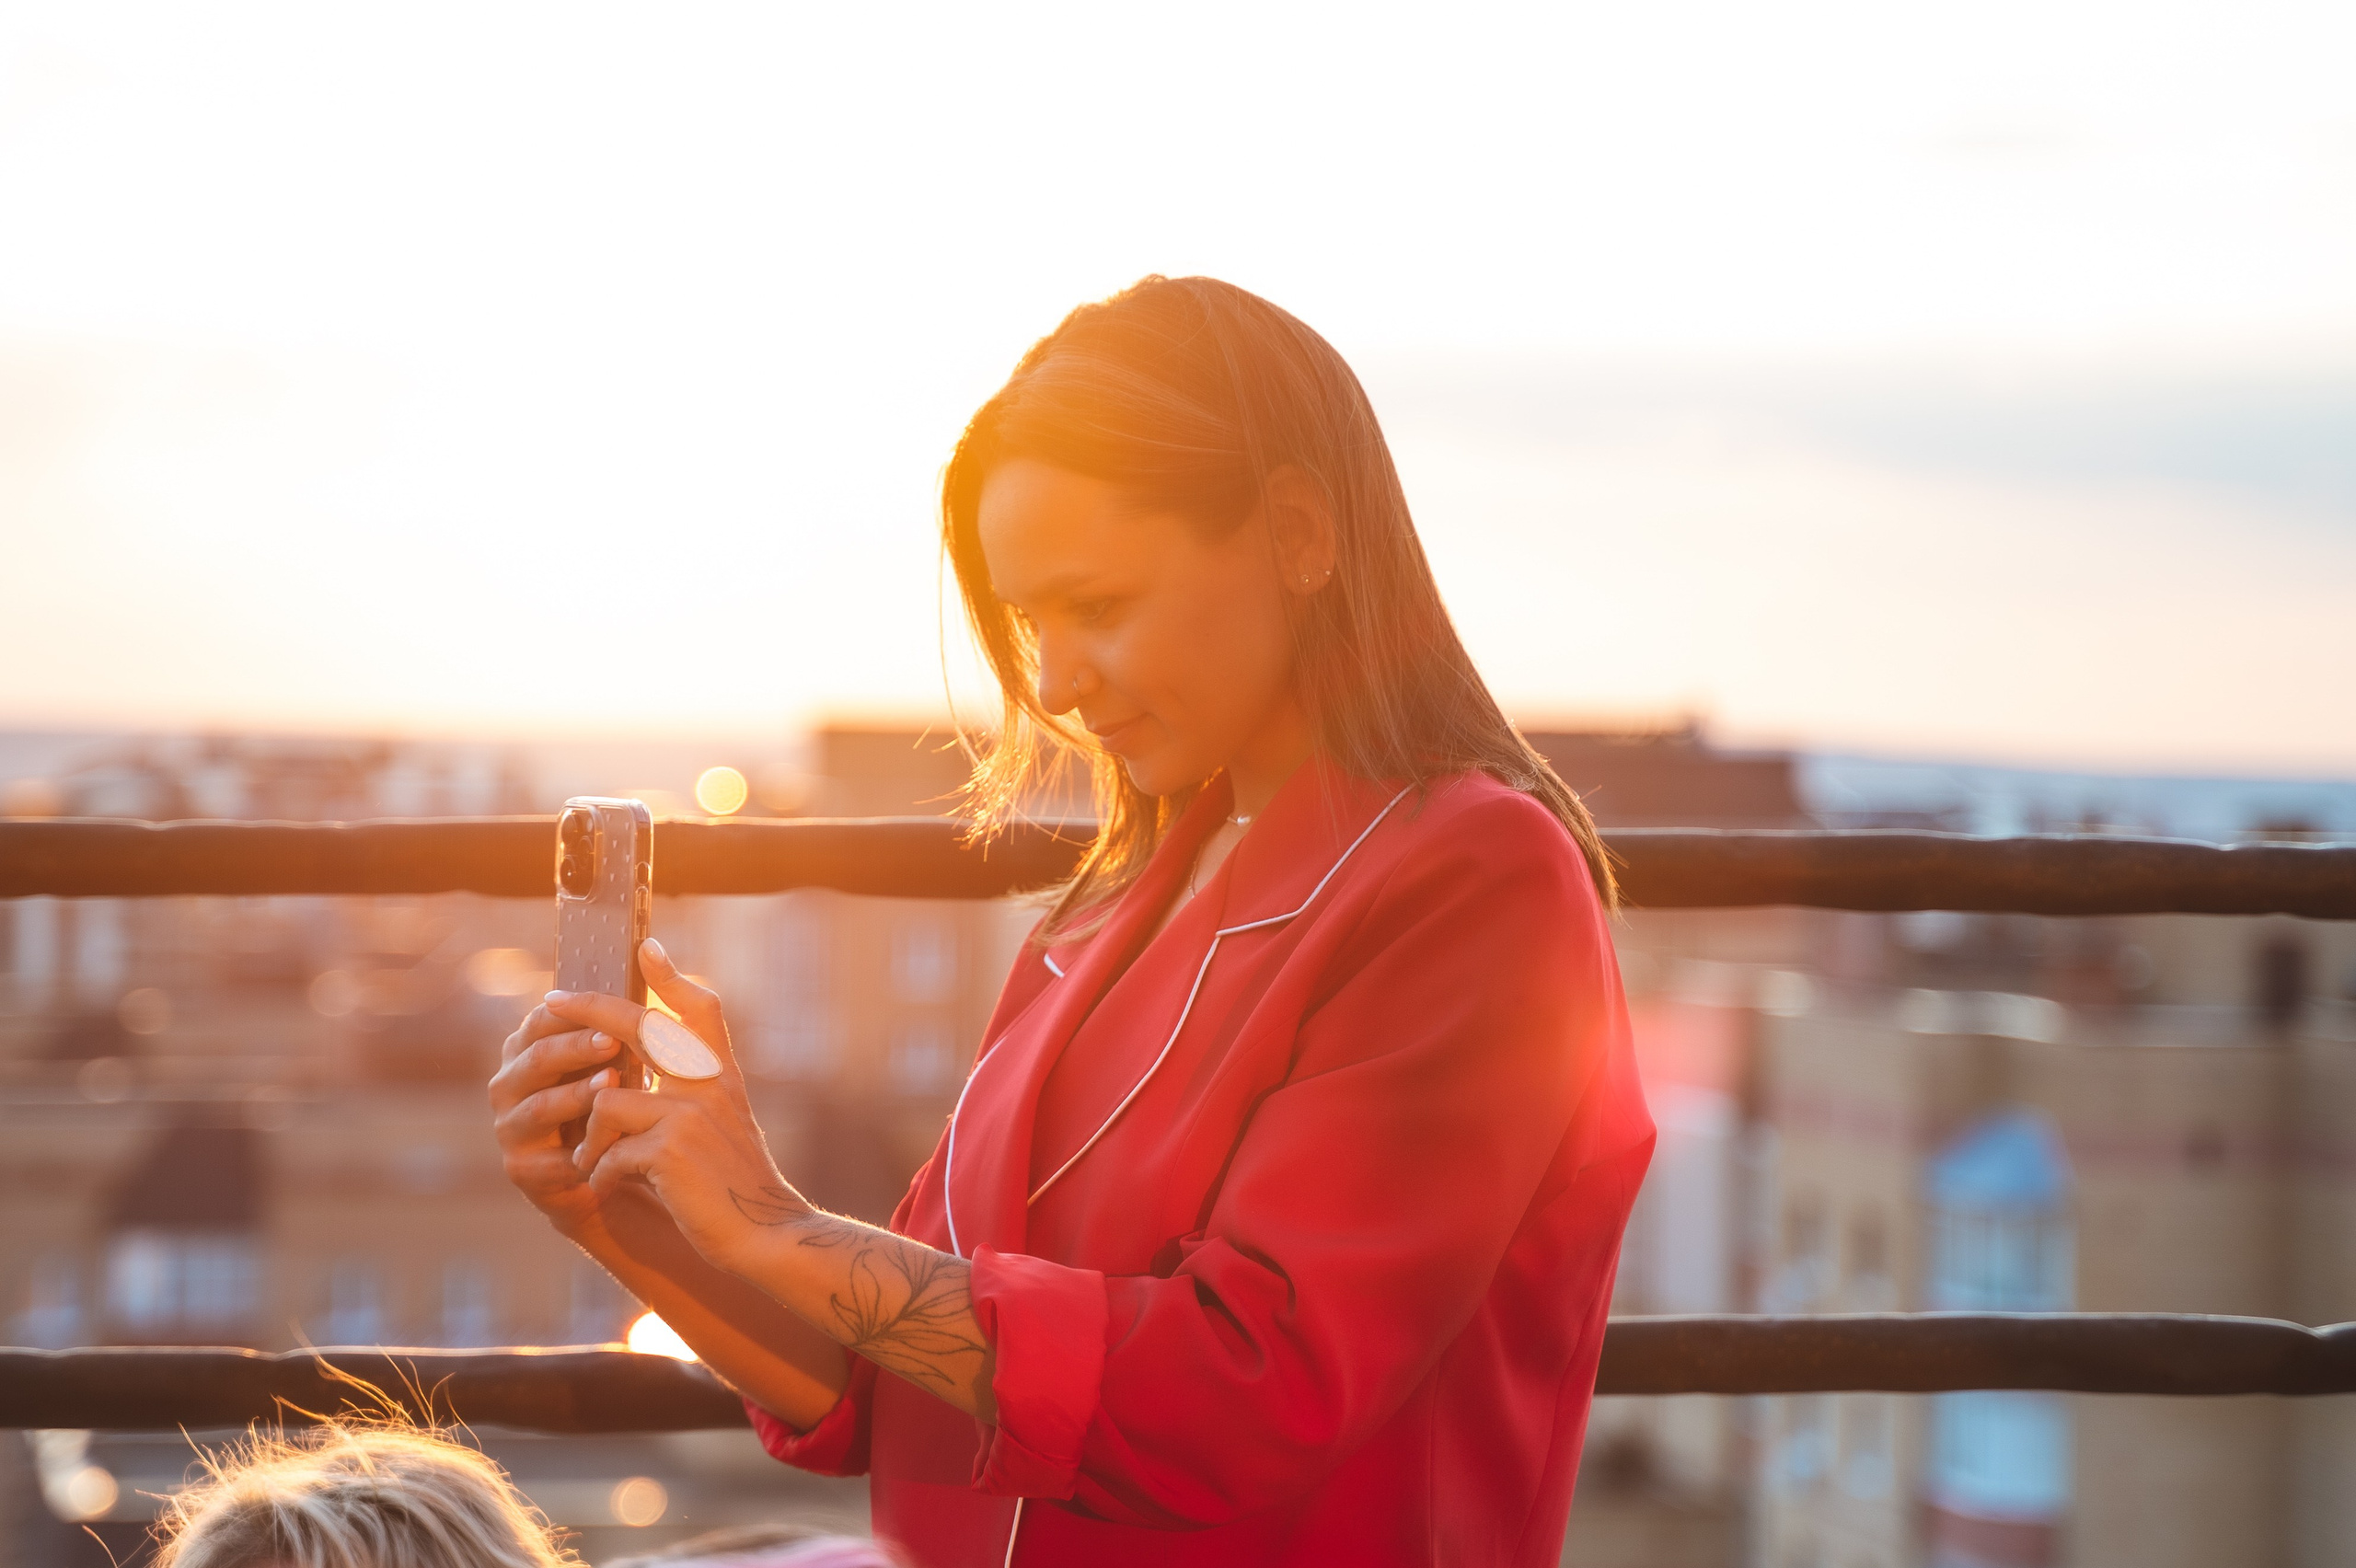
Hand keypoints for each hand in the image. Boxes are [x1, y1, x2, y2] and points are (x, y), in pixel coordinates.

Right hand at [488, 1000, 628, 1240]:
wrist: (616, 1175)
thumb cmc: (619, 1104)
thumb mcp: (625, 1057)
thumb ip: (628, 1011)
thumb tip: (652, 948)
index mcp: (530, 1047)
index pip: (542, 1019)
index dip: (574, 1012)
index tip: (611, 1006)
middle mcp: (511, 1082)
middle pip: (537, 1057)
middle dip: (575, 1048)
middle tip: (613, 1041)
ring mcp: (511, 1126)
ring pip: (539, 1106)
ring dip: (575, 1095)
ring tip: (611, 1086)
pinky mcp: (521, 1169)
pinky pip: (546, 1159)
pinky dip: (578, 1151)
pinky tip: (606, 1146)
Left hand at [553, 938, 812, 1270]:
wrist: (764, 1232)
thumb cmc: (735, 1183)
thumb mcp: (722, 1124)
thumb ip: (689, 1093)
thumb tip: (631, 1080)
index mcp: (721, 1074)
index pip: (700, 1007)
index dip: (672, 977)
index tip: (646, 948)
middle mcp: (708, 1083)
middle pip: (639, 1027)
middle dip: (589, 1012)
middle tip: (550, 1005)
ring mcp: (688, 1113)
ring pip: (607, 1101)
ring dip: (590, 1138)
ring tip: (594, 1162)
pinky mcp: (668, 1151)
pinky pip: (607, 1151)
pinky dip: (600, 1173)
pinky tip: (607, 1188)